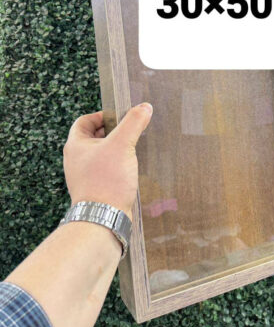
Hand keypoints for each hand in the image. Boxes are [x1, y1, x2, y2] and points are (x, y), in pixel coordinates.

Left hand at [63, 103, 152, 219]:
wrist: (103, 219)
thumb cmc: (106, 182)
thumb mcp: (122, 145)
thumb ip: (133, 123)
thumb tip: (144, 107)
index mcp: (75, 145)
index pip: (84, 120)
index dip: (101, 115)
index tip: (119, 117)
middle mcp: (77, 160)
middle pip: (94, 136)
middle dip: (112, 132)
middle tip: (129, 132)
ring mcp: (85, 175)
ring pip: (101, 154)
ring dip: (116, 150)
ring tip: (132, 150)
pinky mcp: (95, 188)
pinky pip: (106, 170)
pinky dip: (117, 166)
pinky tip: (130, 169)